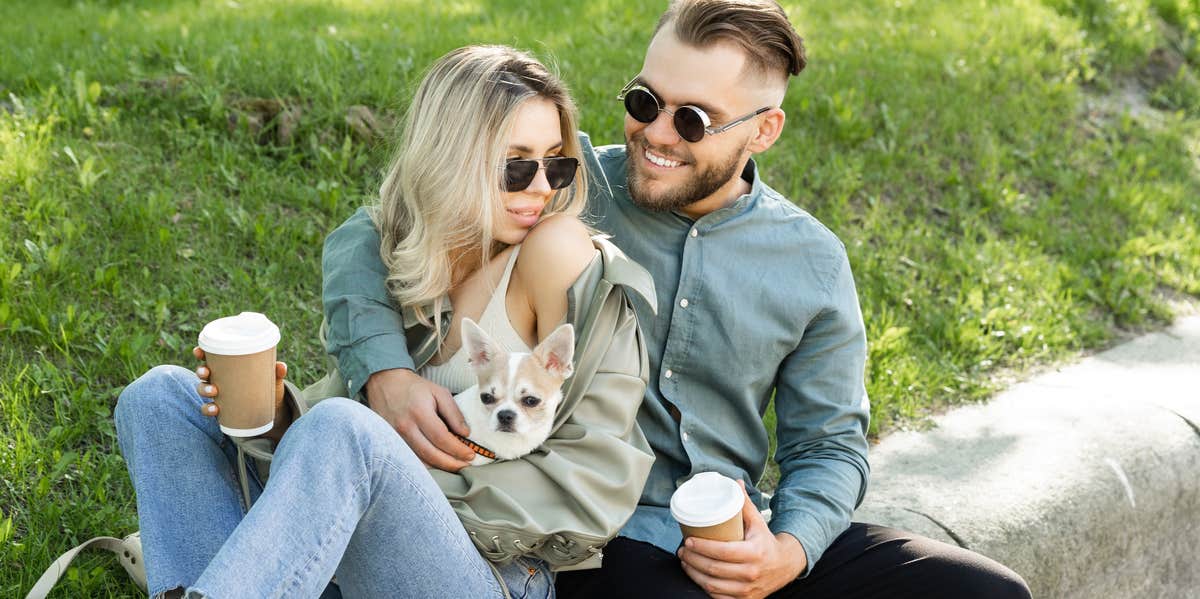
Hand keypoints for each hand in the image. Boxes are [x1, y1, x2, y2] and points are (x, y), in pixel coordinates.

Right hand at [193, 346, 286, 416]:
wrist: (272, 408)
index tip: (198, 350)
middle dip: (201, 371)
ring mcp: (219, 394)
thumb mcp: (272, 377)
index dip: (201, 352)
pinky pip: (208, 409)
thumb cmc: (268, 385)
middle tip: (206, 372)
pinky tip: (214, 409)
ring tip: (213, 391)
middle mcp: (220, 379)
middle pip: (203, 372)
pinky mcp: (222, 409)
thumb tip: (281, 366)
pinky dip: (208, 409)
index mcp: (228, 366)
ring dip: (204, 389)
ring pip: (203, 389)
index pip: (210, 356)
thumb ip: (276, 372)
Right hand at [364, 368, 474, 471]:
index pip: (442, 438)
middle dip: (451, 463)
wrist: (385, 383)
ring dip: (439, 467)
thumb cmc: (414, 387)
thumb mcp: (439, 392)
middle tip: (465, 465)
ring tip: (455, 466)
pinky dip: (425, 464)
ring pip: (420, 460)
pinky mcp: (390, 442)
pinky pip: (410, 458)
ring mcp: (395, 437)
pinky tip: (437, 464)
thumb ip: (453, 413)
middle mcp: (405, 427)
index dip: (458, 450)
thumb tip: (465, 433)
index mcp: (420, 413)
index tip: (470, 455)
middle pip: (431, 454)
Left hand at [677, 481, 806, 598]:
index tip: (688, 540)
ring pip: (713, 586)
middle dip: (693, 560)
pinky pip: (718, 598)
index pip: (723, 552)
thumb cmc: (765, 541)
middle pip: (714, 569)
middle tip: (682, 550)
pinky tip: (696, 577)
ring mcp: (748, 590)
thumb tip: (734, 482)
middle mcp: (751, 574)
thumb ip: (744, 504)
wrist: (785, 566)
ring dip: (694, 574)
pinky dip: (703, 588)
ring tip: (685, 562)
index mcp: (755, 553)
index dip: (702, 547)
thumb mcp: (757, 522)